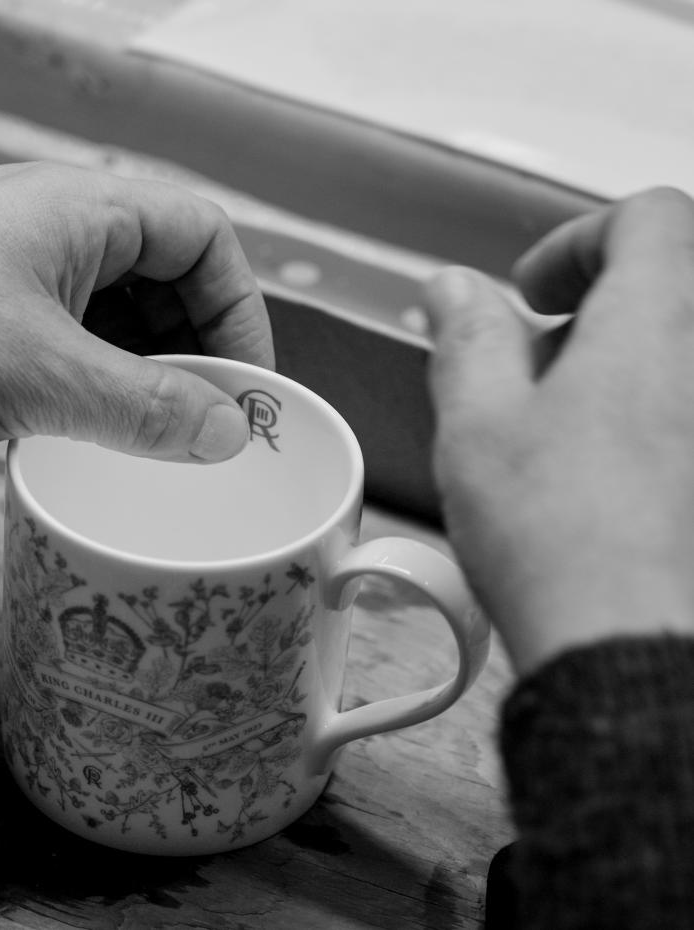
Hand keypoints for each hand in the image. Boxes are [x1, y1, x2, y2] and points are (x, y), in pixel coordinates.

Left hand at [0, 162, 272, 481]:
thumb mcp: (45, 376)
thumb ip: (148, 408)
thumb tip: (227, 434)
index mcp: (78, 207)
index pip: (201, 236)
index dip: (238, 309)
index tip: (244, 386)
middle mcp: (54, 230)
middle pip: (168, 277)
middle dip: (197, 349)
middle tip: (209, 422)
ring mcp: (20, 276)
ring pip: (123, 318)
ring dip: (152, 374)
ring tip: (163, 436)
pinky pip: (79, 347)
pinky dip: (106, 387)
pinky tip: (108, 432)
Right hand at [423, 188, 693, 673]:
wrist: (630, 647)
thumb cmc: (560, 539)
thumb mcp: (479, 422)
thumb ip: (468, 336)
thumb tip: (454, 289)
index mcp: (658, 322)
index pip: (647, 218)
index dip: (576, 242)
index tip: (529, 294)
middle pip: (667, 285)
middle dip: (592, 310)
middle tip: (534, 369)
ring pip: (673, 354)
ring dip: (618, 366)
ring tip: (559, 431)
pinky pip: (680, 410)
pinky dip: (646, 415)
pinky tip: (603, 473)